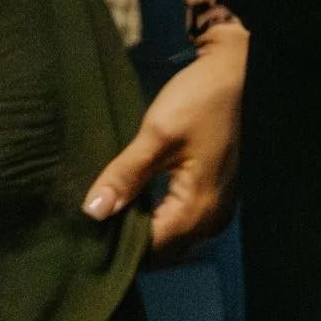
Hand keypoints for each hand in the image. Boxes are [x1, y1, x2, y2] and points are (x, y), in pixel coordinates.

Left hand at [82, 24, 245, 259]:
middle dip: (127, 237)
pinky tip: (132, 200)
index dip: (115, 243)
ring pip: (169, 235)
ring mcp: (215, 208)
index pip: (149, 249)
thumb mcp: (157, 134)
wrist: (237, 71)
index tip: (84, 232)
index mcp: (198, 211)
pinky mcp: (213, 195)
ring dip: (141, 226)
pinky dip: (155, 215)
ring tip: (106, 209)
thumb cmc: (202, 101)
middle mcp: (210, 220)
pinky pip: (178, 219)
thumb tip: (92, 213)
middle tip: (91, 220)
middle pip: (161, 247)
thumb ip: (125, 176)